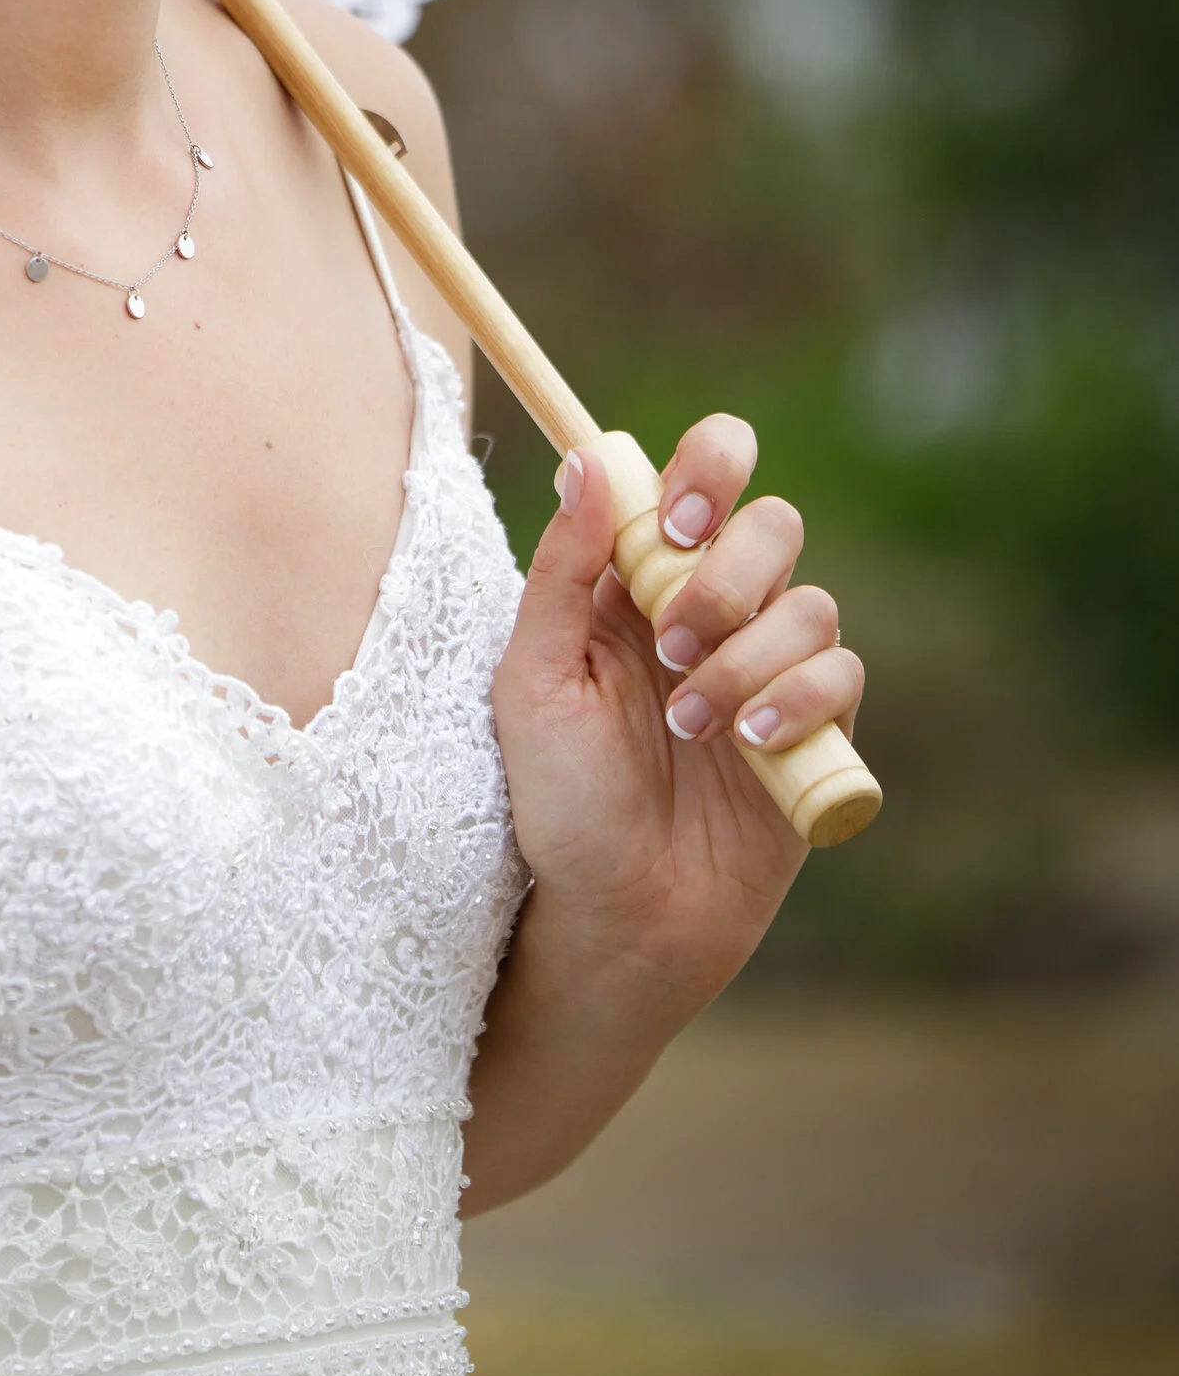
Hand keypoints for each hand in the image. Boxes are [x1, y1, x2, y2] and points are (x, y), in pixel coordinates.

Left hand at [489, 417, 865, 1011]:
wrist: (618, 916)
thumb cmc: (561, 800)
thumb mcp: (533, 681)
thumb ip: (561, 570)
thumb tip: (586, 459)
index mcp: (639, 577)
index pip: (703, 472)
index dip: (710, 467)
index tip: (678, 521)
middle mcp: (714, 608)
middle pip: (773, 524)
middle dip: (727, 577)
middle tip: (673, 640)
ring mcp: (770, 668)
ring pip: (810, 603)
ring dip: (747, 658)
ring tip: (687, 724)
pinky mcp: (816, 731)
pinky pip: (842, 674)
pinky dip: (799, 700)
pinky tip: (749, 743)